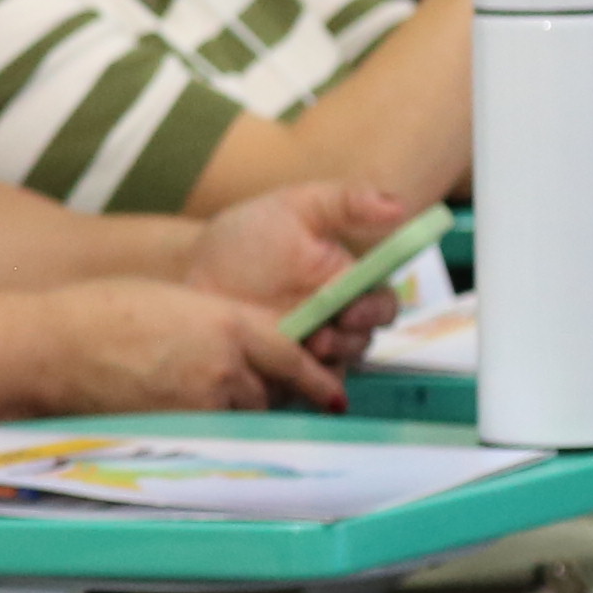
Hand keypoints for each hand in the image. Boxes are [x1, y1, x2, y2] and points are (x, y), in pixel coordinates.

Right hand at [27, 275, 341, 412]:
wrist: (52, 348)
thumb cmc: (101, 313)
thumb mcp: (175, 301)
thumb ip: (219, 324)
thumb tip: (244, 349)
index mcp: (228, 323)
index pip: (294, 356)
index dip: (318, 378)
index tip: (333, 393)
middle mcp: (227, 365)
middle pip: (273, 391)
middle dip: (271, 393)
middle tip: (256, 391)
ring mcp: (205, 402)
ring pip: (245, 415)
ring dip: (239, 410)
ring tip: (204, 397)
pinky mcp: (181, 429)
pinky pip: (215, 433)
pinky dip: (211, 426)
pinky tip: (185, 414)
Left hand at [184, 178, 413, 382]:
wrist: (192, 273)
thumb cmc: (246, 238)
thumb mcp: (294, 208)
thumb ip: (346, 202)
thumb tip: (401, 208)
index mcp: (348, 283)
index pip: (383, 304)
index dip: (377, 310)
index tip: (355, 309)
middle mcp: (337, 321)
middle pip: (365, 339)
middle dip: (351, 340)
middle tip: (324, 334)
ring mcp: (311, 350)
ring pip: (340, 366)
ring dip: (327, 362)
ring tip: (299, 346)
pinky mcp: (286, 374)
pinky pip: (307, 391)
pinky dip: (305, 386)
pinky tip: (286, 372)